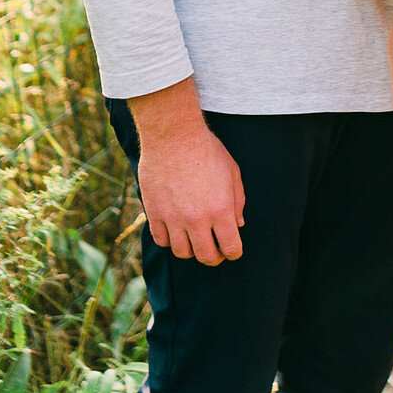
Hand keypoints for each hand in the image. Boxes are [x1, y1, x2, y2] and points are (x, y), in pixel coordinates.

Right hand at [136, 122, 245, 266]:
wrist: (174, 135)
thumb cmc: (207, 149)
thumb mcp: (232, 172)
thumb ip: (237, 201)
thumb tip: (238, 224)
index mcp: (221, 210)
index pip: (231, 248)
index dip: (234, 252)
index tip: (232, 250)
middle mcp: (197, 219)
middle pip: (206, 257)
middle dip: (214, 257)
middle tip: (215, 251)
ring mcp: (174, 218)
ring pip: (182, 252)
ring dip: (191, 249)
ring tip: (195, 239)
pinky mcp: (154, 213)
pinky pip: (162, 240)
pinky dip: (170, 239)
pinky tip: (176, 229)